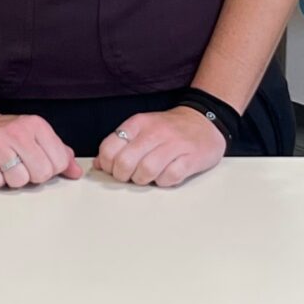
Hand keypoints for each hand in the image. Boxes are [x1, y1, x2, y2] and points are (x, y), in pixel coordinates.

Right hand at [0, 110, 82, 191]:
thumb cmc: (6, 134)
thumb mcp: (36, 136)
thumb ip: (59, 153)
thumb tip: (76, 172)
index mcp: (36, 125)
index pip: (59, 162)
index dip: (50, 169)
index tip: (37, 162)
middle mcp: (17, 131)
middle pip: (41, 174)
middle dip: (32, 176)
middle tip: (20, 166)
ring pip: (19, 181)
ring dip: (11, 180)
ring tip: (3, 166)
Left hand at [95, 105, 227, 189]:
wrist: (205, 121)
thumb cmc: (169, 130)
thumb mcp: (141, 130)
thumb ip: (119, 145)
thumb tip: (98, 164)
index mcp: (138, 123)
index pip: (109, 148)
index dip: (108, 165)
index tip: (114, 169)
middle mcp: (154, 132)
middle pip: (125, 162)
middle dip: (124, 176)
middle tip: (131, 176)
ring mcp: (174, 145)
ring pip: (146, 170)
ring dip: (144, 180)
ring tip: (149, 176)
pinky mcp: (191, 158)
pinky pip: (170, 177)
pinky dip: (164, 181)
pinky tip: (166, 175)